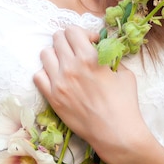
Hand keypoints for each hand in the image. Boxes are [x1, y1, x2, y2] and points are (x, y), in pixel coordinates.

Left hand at [33, 25, 144, 155]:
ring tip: (66, 64)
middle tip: (77, 51)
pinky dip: (46, 73)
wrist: (115, 133)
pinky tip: (57, 78)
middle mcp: (70, 67)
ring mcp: (58, 83)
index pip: (72, 30)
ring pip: (45, 54)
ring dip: (56, 55)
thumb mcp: (125, 73)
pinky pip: (38, 76)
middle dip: (68, 41)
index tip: (90, 43)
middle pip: (57, 39)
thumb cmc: (125, 103)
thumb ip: (111, 57)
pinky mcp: (52, 98)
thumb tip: (103, 49)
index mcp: (89, 57)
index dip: (83, 34)